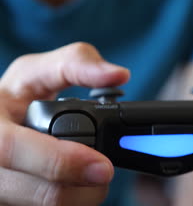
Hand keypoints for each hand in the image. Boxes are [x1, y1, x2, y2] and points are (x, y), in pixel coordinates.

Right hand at [0, 42, 129, 205]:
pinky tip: (73, 182)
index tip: (103, 166)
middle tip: (105, 169)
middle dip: (86, 186)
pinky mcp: (11, 205)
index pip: (12, 150)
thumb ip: (78, 64)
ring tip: (86, 170)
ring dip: (83, 196)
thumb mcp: (39, 70)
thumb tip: (119, 73)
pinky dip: (74, 201)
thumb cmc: (17, 97)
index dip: (61, 161)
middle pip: (41, 194)